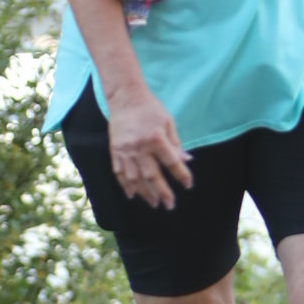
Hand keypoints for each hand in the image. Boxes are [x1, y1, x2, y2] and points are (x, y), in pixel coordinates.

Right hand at [106, 83, 192, 211]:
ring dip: (145, 193)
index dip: (181, 175)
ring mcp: (125, 150)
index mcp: (156, 138)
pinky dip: (125, 185)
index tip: (188, 185)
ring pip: (135, 178)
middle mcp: (140, 147)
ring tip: (154, 203)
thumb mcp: (168, 122)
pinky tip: (131, 195)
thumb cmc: (150, 108)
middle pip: (153, 175)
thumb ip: (176, 143)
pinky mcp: (115, 151)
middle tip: (170, 205)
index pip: (172, 162)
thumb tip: (186, 161)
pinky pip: (119, 172)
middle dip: (163, 192)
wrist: (125, 97)